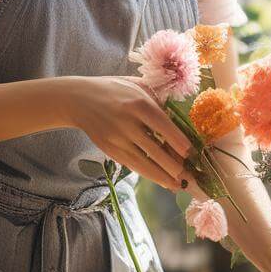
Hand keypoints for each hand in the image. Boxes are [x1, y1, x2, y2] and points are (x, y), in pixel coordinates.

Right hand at [62, 75, 192, 191]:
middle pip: (155, 149)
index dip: (178, 141)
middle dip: (175, 166)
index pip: (163, 125)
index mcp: (138, 103)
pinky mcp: (109, 150)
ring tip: (179, 185)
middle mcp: (127, 122)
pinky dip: (148, 174)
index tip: (191, 152)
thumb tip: (180, 121)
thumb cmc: (115, 90)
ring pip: (144, 163)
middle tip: (191, 176)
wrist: (79, 99)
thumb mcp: (137, 86)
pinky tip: (162, 180)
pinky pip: (132, 165)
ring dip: (163, 177)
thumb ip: (158, 100)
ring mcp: (117, 139)